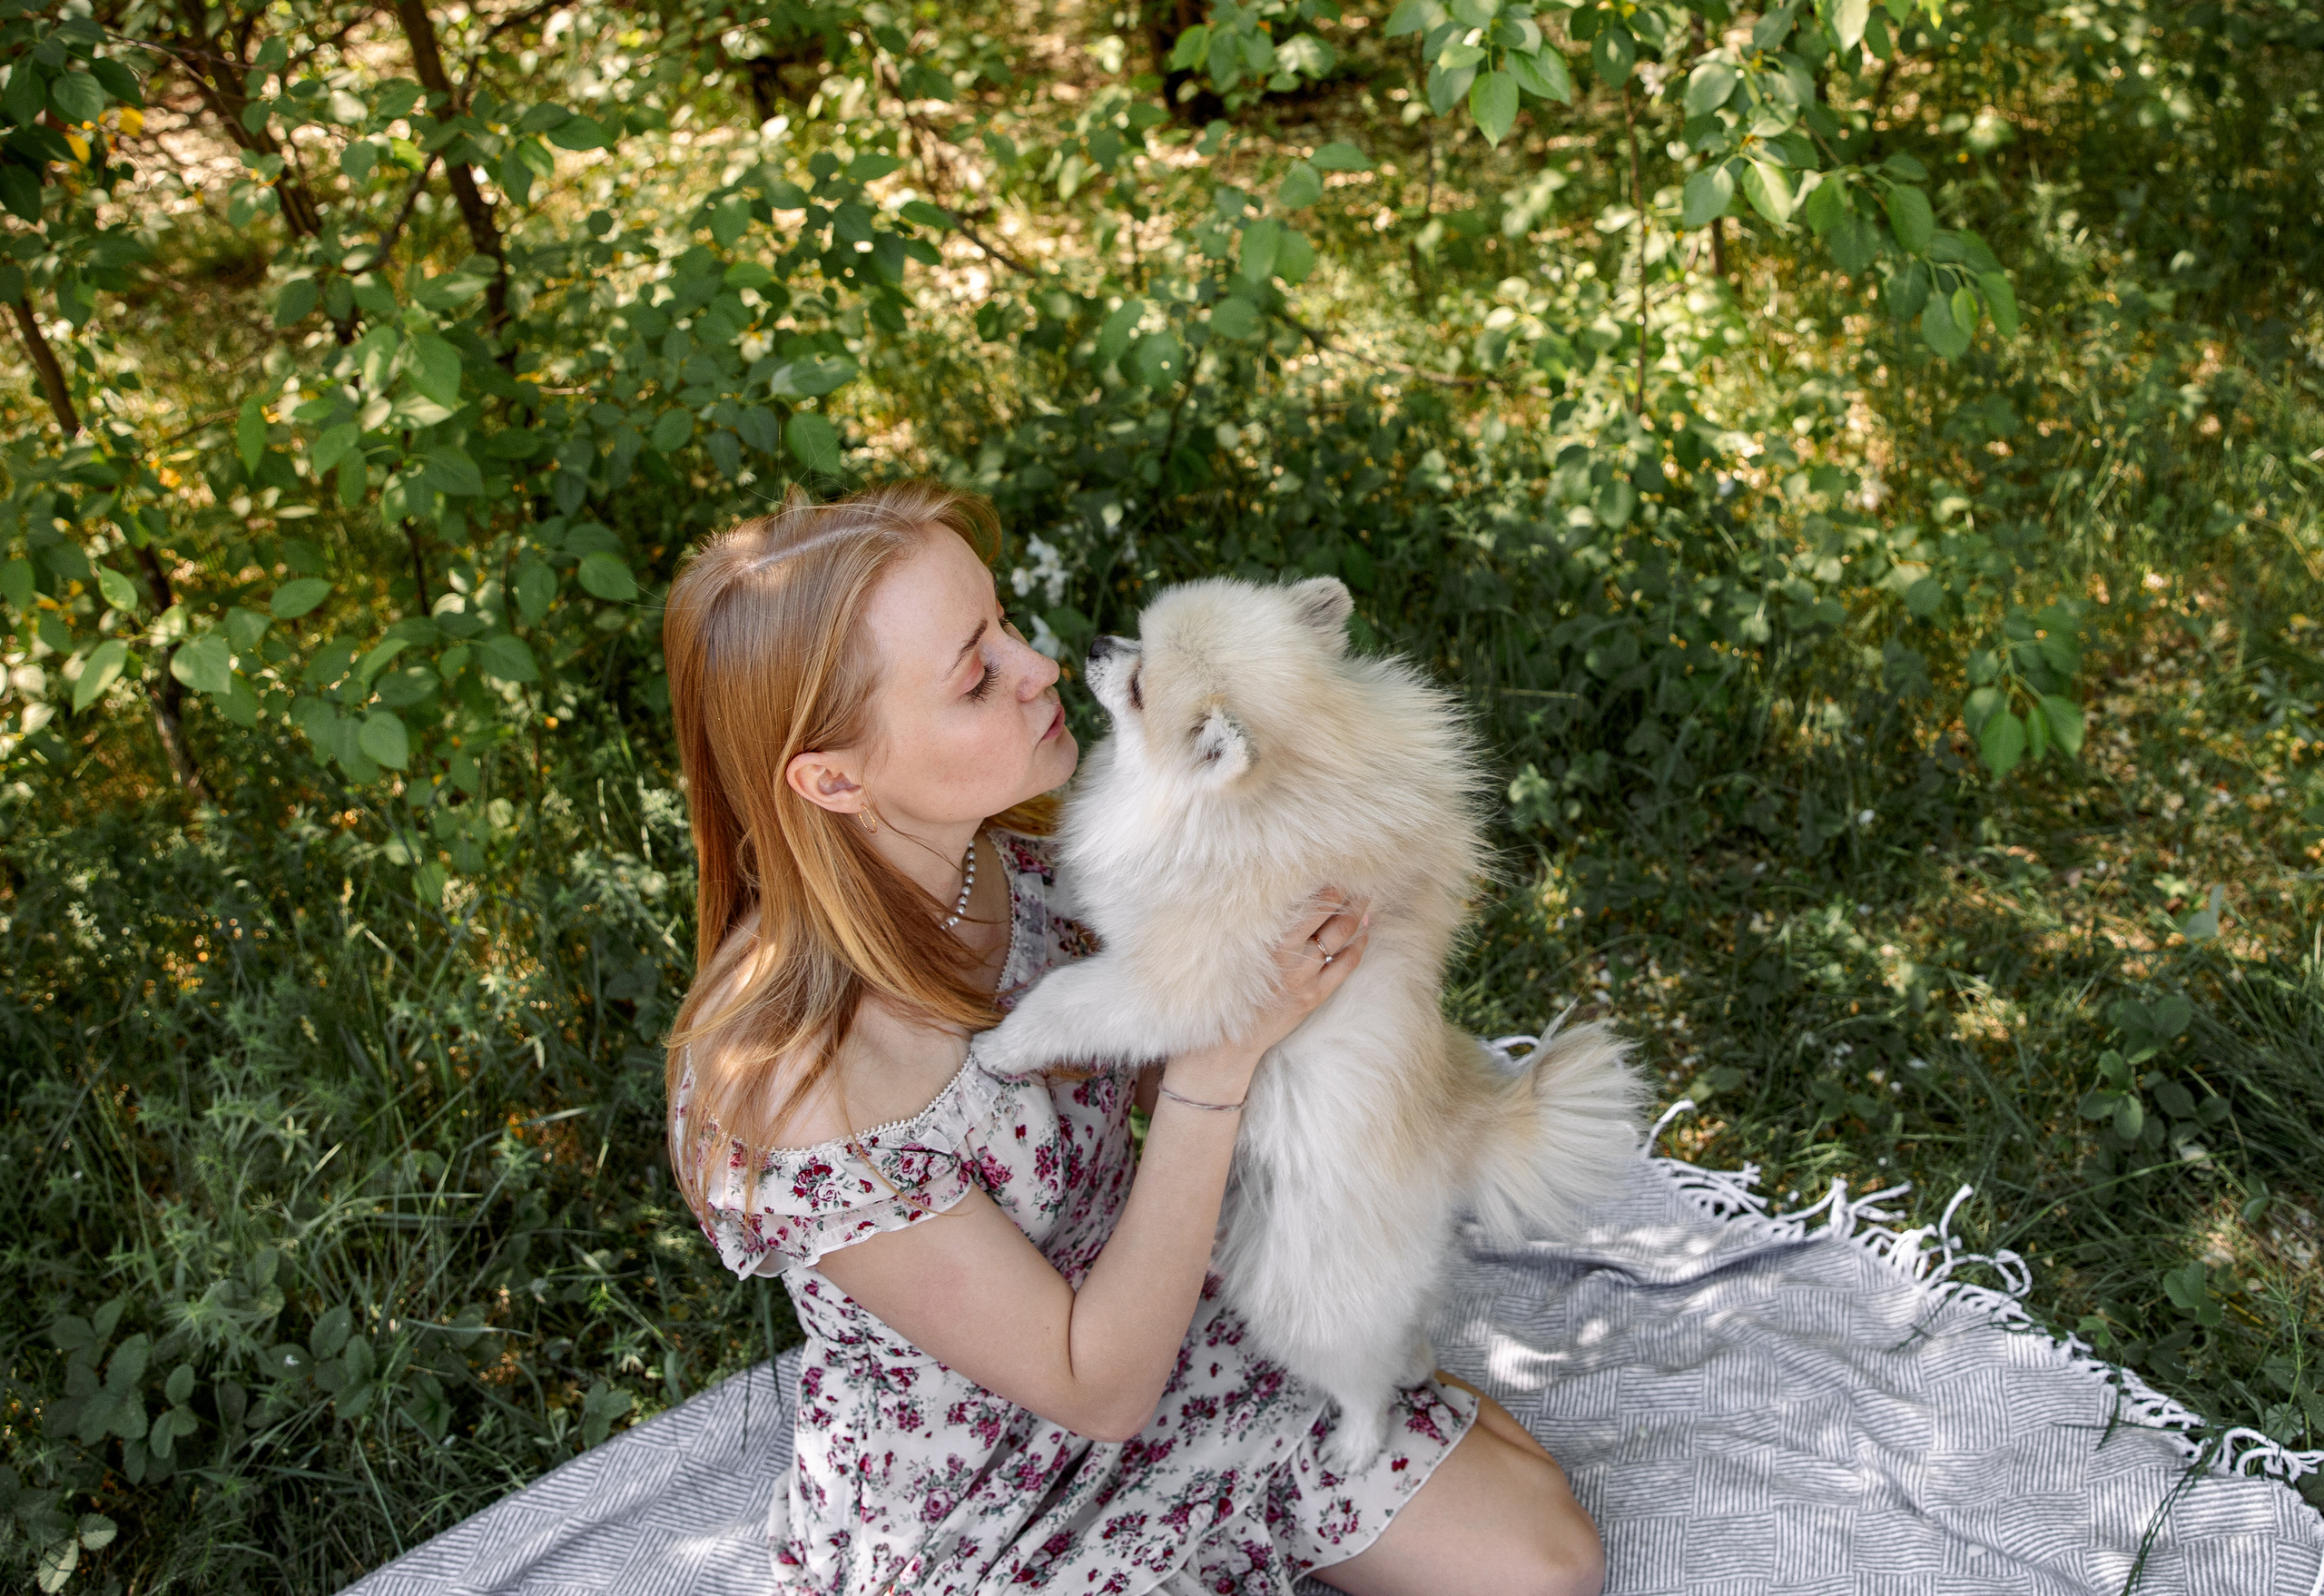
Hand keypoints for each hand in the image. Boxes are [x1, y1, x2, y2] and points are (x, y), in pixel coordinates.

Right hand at [1162, 891, 1371, 1103]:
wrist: (1221, 1044)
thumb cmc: (1220, 988)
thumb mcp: (1230, 948)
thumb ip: (1253, 923)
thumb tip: (1276, 890)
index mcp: (1267, 940)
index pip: (1308, 900)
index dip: (1326, 880)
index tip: (1333, 863)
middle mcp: (1288, 956)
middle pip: (1330, 913)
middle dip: (1347, 891)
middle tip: (1359, 873)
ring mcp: (1304, 977)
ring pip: (1342, 935)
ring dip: (1358, 913)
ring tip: (1366, 895)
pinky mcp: (1313, 997)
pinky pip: (1345, 966)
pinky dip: (1359, 946)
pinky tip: (1365, 932)